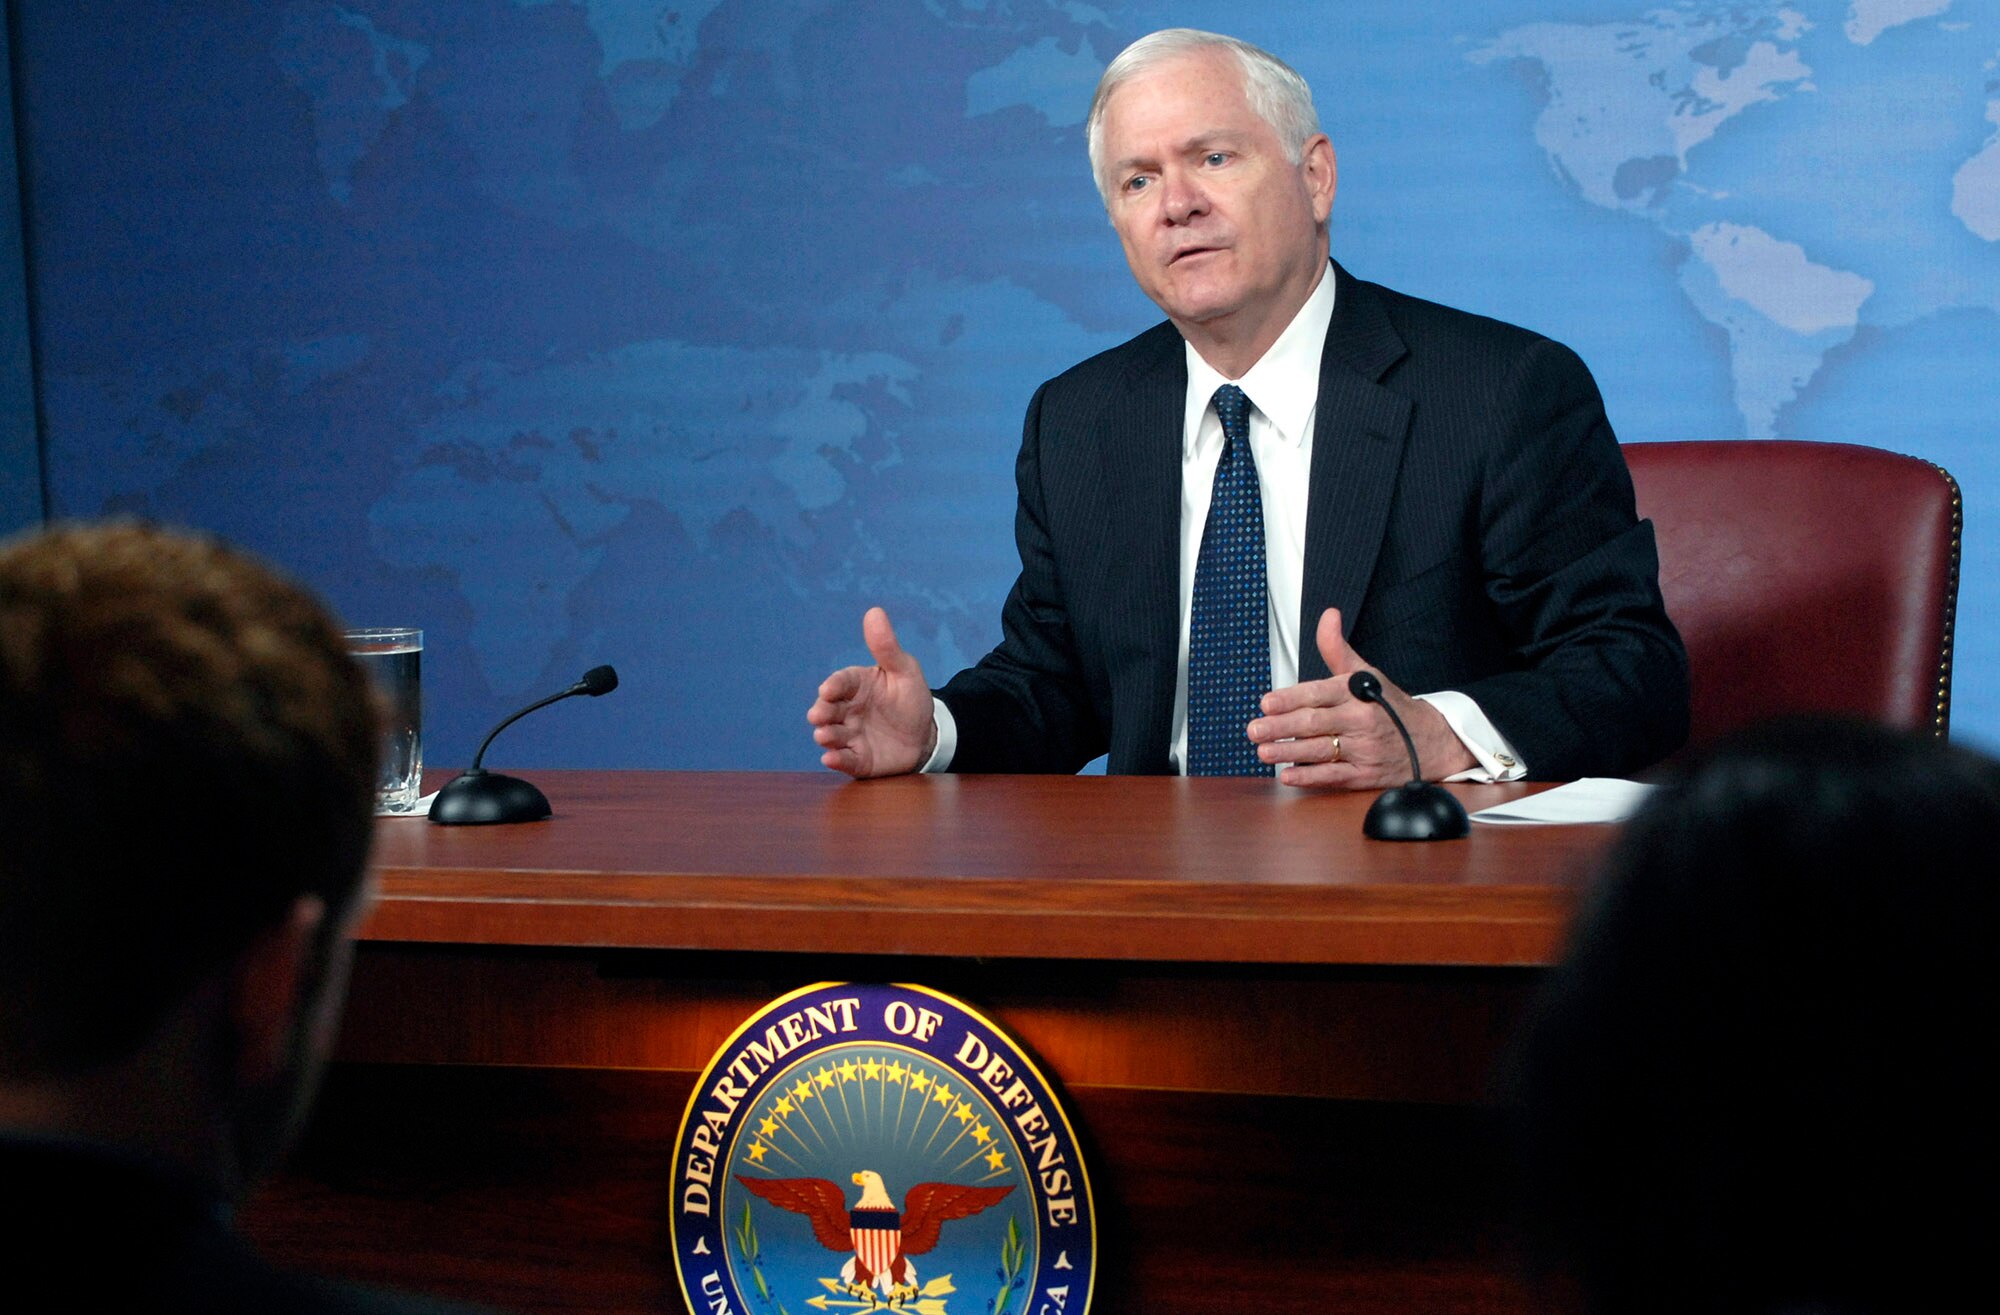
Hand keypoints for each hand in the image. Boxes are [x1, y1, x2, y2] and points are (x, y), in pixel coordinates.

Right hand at [808, 607, 937, 777]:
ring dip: (826, 736)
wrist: (926, 734)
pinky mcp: (858, 759)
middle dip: (822, 712)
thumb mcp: (904, 670)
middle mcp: (848, 710)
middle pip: (829, 709)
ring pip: (833, 735)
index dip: (833, 686)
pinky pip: (845, 760)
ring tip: (824, 736)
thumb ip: (886, 647)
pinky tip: (830, 759)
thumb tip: (874, 612)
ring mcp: (851, 735)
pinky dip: (837, 761)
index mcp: (857, 685)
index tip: (828, 689)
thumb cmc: (910, 698)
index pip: (840, 683)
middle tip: (819, 716)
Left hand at [1247, 608, 1475, 789]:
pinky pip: (1334, 776)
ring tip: (1263, 752)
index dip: (1291, 698)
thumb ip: (1337, 649)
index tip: (1267, 702)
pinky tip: (1288, 775)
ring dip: (1289, 752)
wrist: (1431, 741)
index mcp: (1357, 693)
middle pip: (1315, 723)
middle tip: (1255, 729)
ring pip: (1321, 750)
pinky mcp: (1365, 775)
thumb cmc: (1390, 707)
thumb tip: (1328, 616)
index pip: (1319, 693)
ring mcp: (1364, 749)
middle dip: (1281, 727)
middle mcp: (1360, 720)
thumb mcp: (1366, 674)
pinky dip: (1310, 777)